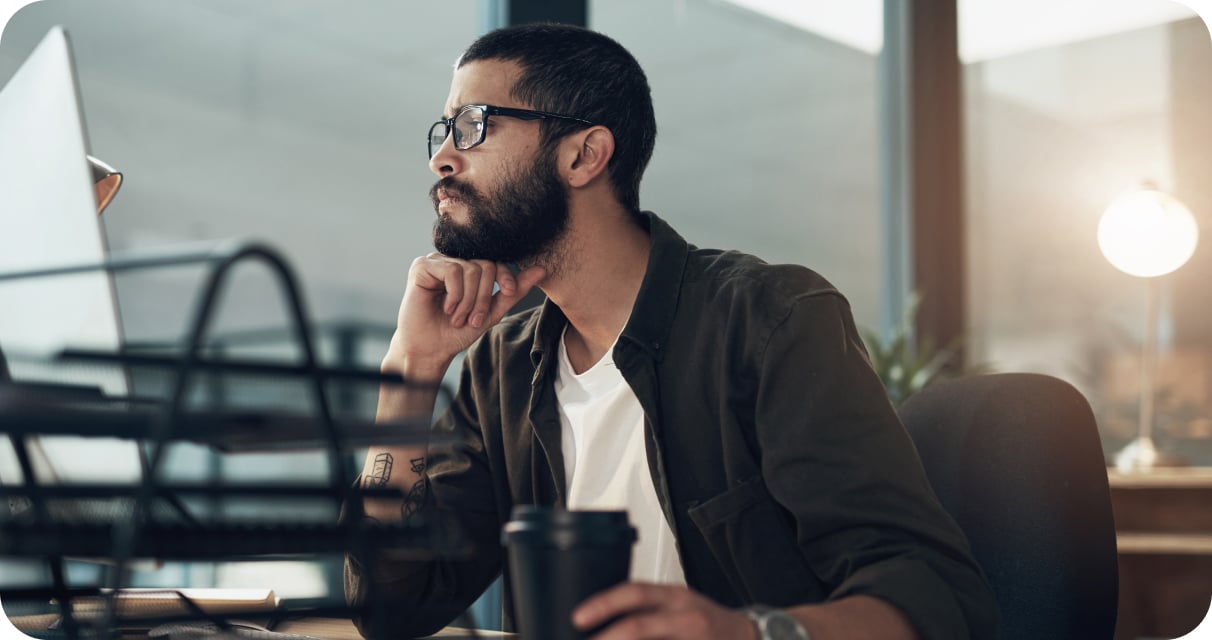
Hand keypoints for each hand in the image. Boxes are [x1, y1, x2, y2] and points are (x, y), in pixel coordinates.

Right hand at [386, 254, 544, 376]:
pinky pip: (452, 270)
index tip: (507, 293)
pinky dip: (455, 294)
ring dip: (468, 301)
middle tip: (472, 319)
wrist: (430, 349)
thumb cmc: (457, 332)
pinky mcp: (422, 266)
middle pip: (485, 266)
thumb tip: (542, 270)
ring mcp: (437, 261)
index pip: (496, 263)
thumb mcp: (491, 311)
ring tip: (458, 317)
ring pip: (471, 269)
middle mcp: (453, 261)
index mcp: (469, 269)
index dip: (506, 277)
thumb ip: (514, 291)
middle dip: (483, 297)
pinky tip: (446, 308)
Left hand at [573, 583, 756, 639]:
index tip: (578, 617)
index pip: (634, 592)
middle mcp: (684, 615)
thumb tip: (604, 620)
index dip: (603, 603)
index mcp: (674, 596)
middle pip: (639, 625)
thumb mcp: (677, 603)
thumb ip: (646, 608)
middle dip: (608, 638)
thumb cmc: (705, 620)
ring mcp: (691, 637)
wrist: (745, 636)